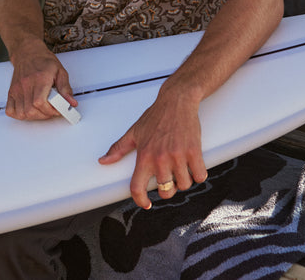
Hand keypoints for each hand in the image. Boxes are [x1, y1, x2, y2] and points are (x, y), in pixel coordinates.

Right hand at [6, 42, 76, 119]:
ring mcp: (17, 89)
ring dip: (34, 116)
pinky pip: (11, 110)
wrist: (28, 52)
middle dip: (45, 115)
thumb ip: (65, 88)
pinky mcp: (11, 92)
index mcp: (39, 79)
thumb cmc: (43, 61)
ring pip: (22, 113)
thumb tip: (71, 102)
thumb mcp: (60, 71)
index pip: (40, 102)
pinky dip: (19, 115)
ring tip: (42, 110)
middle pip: (31, 110)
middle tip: (52, 110)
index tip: (58, 110)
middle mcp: (26, 84)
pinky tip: (28, 110)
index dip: (50, 111)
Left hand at [98, 75, 207, 208]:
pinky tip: (193, 167)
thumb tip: (103, 161)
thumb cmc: (156, 116)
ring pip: (184, 185)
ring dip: (184, 181)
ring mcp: (178, 156)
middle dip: (167, 189)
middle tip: (169, 179)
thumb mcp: (134, 131)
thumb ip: (118, 148)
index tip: (146, 204)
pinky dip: (198, 174)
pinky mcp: (194, 152)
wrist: (176, 101)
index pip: (137, 187)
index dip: (141, 200)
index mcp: (144, 155)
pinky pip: (200, 176)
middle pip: (165, 191)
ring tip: (181, 169)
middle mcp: (161, 158)